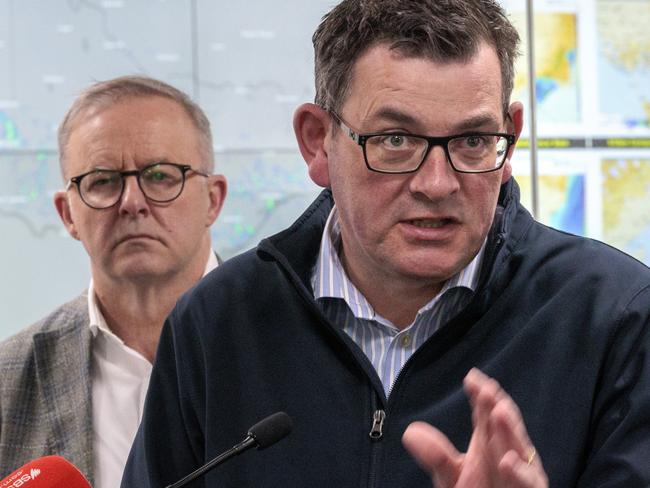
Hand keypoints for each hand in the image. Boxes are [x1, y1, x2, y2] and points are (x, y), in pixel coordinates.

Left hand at [402, 368, 547, 487]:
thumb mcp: (450, 477)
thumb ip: (436, 456)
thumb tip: (410, 432)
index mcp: (487, 445)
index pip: (485, 414)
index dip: (480, 395)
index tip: (471, 378)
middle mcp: (507, 454)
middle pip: (503, 426)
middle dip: (497, 406)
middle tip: (487, 388)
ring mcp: (522, 473)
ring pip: (519, 449)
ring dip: (510, 431)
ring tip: (499, 412)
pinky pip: (528, 483)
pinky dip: (519, 473)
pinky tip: (507, 461)